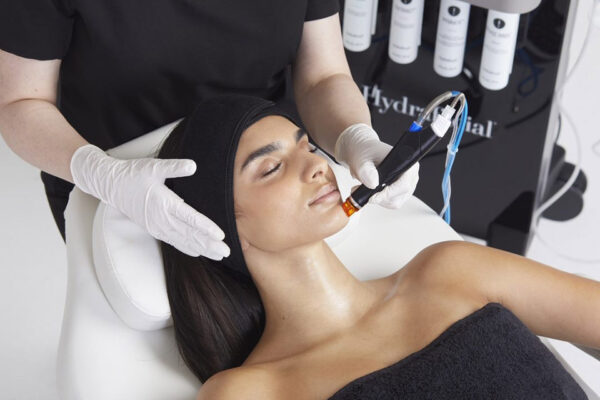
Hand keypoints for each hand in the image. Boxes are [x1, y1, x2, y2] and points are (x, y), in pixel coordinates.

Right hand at [70, 144, 230, 258]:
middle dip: (209, 244)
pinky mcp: (154, 229)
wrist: (110, 185)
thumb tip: (192, 165)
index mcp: (163, 204)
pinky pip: (173, 242)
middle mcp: (161, 219)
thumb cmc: (132, 174)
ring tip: (219, 256)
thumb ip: (174, 167)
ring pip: (183, 241)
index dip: (206, 227)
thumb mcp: (153, 167)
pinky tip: (199, 253)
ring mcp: (157, 227)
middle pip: (190, 234)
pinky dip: (187, 248)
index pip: (190, 218)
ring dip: (202, 249)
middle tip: (227, 252)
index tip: (220, 235)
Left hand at [333, 123, 418, 208]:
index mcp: (406, 163)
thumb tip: (373, 184)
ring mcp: (407, 184)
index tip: (372, 197)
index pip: (404, 185)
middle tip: (362, 190)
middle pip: (400, 196)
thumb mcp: (361, 160)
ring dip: (378, 200)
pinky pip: (392, 203)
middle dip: (380, 197)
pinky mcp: (400, 192)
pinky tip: (372, 192)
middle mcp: (410, 174)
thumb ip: (366, 171)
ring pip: (395, 202)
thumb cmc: (366, 153)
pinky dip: (380, 200)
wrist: (364, 154)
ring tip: (365, 189)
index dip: (388, 194)